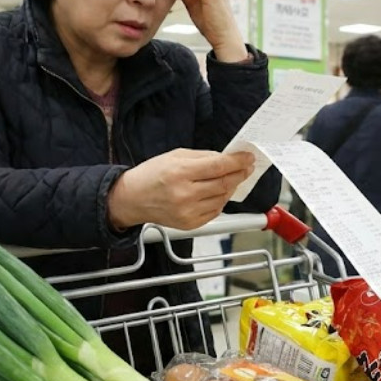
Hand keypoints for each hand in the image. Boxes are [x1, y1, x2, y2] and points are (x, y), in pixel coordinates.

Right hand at [108, 149, 254, 230]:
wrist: (132, 199)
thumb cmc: (152, 175)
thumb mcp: (175, 156)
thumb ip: (203, 157)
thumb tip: (228, 159)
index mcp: (180, 173)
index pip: (218, 167)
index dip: (238, 162)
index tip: (248, 157)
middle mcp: (184, 194)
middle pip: (224, 184)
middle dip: (239, 174)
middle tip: (246, 167)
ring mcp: (188, 212)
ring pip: (223, 198)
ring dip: (231, 187)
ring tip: (230, 178)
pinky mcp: (190, 224)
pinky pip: (215, 211)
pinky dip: (221, 200)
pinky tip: (217, 192)